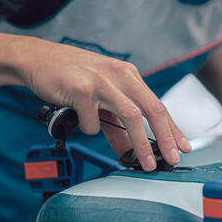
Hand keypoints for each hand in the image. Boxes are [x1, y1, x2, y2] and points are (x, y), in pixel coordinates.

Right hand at [15, 37, 190, 170]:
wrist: (37, 59)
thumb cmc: (71, 77)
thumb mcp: (100, 97)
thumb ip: (115, 126)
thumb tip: (130, 151)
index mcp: (128, 75)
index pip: (158, 104)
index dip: (173, 128)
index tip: (183, 147)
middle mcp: (120, 75)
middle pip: (152, 109)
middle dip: (166, 137)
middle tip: (172, 158)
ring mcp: (102, 81)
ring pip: (130, 116)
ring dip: (140, 143)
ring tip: (144, 163)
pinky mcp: (82, 90)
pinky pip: (93, 122)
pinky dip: (90, 129)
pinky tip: (79, 118)